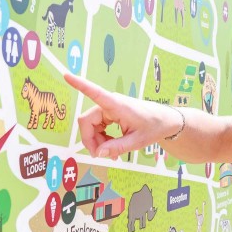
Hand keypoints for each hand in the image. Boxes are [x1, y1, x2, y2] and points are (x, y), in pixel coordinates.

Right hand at [64, 74, 179, 158]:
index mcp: (117, 105)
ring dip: (97, 141)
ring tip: (112, 153)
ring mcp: (109, 108)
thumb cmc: (154, 127)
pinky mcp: (110, 113)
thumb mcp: (137, 142)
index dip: (79, 85)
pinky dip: (102, 139)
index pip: (95, 92)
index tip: (66, 75)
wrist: (164, 120)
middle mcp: (110, 103)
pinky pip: (97, 126)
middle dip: (91, 140)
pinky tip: (112, 147)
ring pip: (91, 126)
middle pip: (87, 121)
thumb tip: (98, 153)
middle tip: (101, 155)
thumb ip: (117, 148)